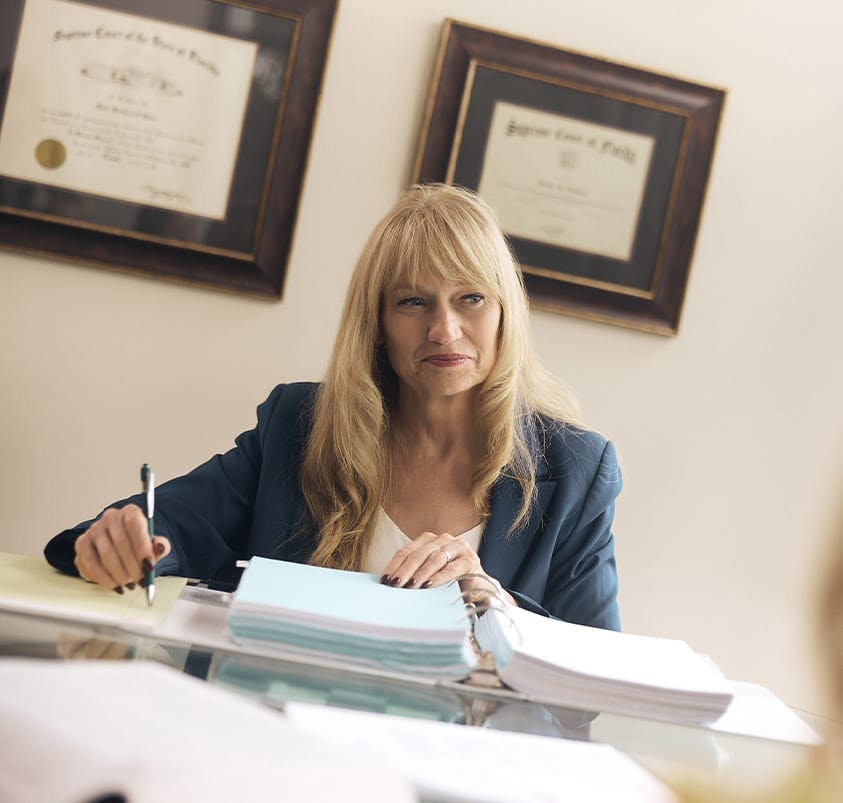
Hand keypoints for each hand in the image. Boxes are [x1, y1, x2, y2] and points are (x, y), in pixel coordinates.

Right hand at [74, 504, 170, 593]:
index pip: (134, 524)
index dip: (142, 546)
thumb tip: (160, 547)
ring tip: (129, 584)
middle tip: (140, 580)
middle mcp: (110, 517)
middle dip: (132, 565)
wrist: (122, 548)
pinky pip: (90, 564)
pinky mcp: (81, 544)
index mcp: (130, 512)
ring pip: (105, 555)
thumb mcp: (154, 545)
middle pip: (120, 542)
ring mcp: (94, 530)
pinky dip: (103, 578)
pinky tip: (114, 585)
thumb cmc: (138, 545)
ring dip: (119, 574)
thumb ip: (160, 545)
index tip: (149, 565)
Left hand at [379, 531, 515, 605]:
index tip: (385, 579)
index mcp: (430, 540)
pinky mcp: (471, 560)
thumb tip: (389, 582)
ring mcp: (459, 548)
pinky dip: (439, 577)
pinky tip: (429, 586)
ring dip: (420, 573)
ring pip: (435, 558)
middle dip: (405, 570)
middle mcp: (444, 539)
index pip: (407, 550)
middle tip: (395, 585)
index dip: (395, 565)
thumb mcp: (427, 575)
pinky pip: (452, 568)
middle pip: (419, 553)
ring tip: (410, 586)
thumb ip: (413, 573)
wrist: (478, 591)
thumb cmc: (449, 583)